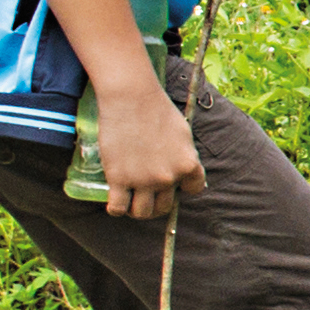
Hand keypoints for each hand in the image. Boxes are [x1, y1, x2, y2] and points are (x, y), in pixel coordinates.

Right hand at [96, 70, 206, 220]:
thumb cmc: (157, 108)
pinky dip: (116, 209)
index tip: (172, 182)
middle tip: (146, 192)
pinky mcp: (119, 179)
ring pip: (142, 212)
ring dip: (137, 209)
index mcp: (188, 164)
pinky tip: (115, 200)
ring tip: (130, 200)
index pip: (193, 190)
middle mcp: (168, 177)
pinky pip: (118, 208)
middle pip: (164, 206)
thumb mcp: (183, 132)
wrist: (131, 96)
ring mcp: (143, 180)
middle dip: (156, 202)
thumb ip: (186, 154)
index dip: (182, 187)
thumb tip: (189, 170)